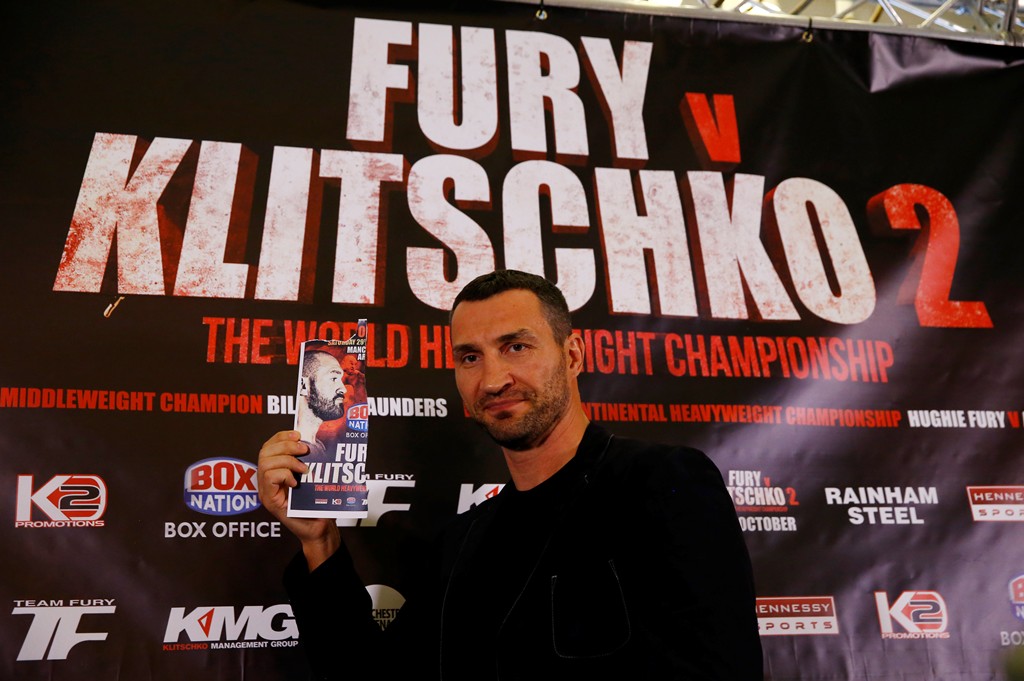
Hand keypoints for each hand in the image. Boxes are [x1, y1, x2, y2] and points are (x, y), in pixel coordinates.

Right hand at [257, 430, 339, 569]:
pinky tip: (296, 482)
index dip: (281, 436)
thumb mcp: (312, 477)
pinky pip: (268, 477)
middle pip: (264, 451)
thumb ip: (307, 461)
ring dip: (287, 460)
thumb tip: (313, 441)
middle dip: (285, 445)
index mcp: (275, 472)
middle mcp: (266, 481)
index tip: (298, 434)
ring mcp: (266, 491)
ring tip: (303, 469)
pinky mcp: (270, 501)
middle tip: (304, 450)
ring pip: (265, 463)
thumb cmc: (317, 504)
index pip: (269, 446)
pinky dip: (284, 475)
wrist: (319, 529)